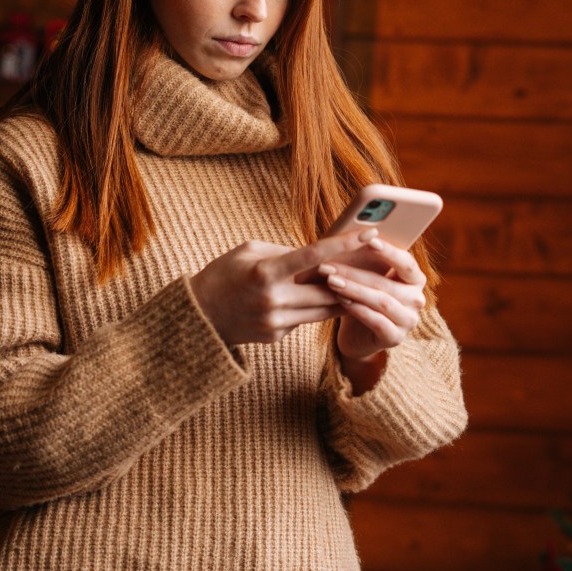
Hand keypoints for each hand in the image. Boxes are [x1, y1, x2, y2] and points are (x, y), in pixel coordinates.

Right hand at [190, 229, 382, 345]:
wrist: (198, 317)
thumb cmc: (224, 274)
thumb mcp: (249, 251)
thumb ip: (285, 251)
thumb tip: (319, 254)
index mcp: (266, 272)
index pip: (314, 255)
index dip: (344, 244)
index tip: (370, 233)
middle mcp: (274, 300)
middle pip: (328, 288)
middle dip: (351, 277)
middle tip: (373, 264)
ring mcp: (276, 322)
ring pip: (324, 309)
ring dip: (340, 295)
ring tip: (355, 282)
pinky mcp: (277, 336)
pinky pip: (305, 319)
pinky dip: (312, 307)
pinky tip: (313, 298)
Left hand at [318, 236, 426, 362]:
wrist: (356, 335)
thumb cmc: (361, 297)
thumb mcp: (366, 276)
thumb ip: (366, 259)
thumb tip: (352, 233)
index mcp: (415, 279)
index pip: (406, 263)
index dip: (389, 251)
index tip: (369, 239)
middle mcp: (417, 299)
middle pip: (387, 283)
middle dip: (355, 273)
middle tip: (328, 265)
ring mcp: (408, 320)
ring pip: (382, 301)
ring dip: (354, 290)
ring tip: (331, 281)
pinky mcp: (395, 338)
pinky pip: (377, 322)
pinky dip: (358, 310)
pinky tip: (341, 301)